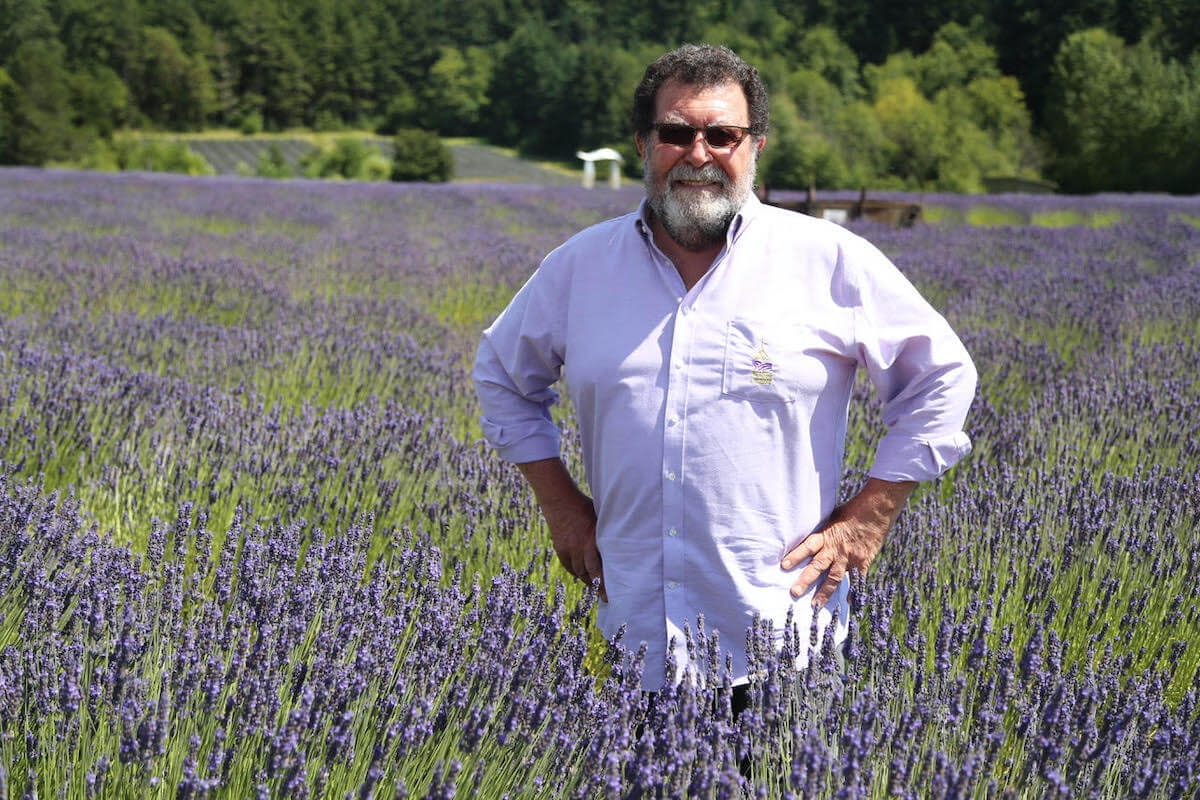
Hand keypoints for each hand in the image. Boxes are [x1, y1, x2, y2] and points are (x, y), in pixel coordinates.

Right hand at [516, 458, 606, 600]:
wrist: (559, 501)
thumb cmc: (585, 506)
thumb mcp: (601, 517)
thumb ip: (609, 531)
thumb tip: (625, 540)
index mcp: (592, 540)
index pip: (599, 568)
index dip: (605, 583)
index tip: (612, 594)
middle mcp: (580, 548)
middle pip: (589, 574)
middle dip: (598, 587)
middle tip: (606, 597)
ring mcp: (568, 549)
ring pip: (579, 572)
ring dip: (588, 580)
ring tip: (596, 587)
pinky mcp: (560, 549)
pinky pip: (569, 566)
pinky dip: (577, 573)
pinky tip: (583, 576)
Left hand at [780, 478, 915, 607]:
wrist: (876, 510)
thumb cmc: (852, 511)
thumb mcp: (831, 516)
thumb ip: (821, 530)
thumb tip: (806, 534)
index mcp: (826, 535)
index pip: (808, 546)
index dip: (796, 555)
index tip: (783, 566)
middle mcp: (836, 548)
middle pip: (818, 566)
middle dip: (805, 580)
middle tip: (794, 592)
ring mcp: (850, 556)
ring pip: (834, 578)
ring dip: (824, 592)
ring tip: (815, 605)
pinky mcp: (863, 561)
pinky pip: (857, 580)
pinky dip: (852, 591)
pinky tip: (846, 602)